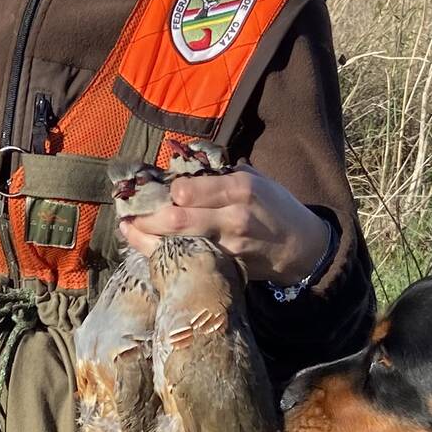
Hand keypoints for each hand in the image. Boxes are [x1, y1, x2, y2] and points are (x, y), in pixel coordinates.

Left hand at [117, 166, 330, 284]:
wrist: (303, 247)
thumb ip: (221, 174)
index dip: (164, 192)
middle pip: (176, 221)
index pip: (186, 191)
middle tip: (128, 215)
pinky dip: (167, 257)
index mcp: (239, 188)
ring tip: (129, 230)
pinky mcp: (228, 270)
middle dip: (146, 219)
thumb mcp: (256, 179)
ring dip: (148, 240)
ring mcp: (229, 248)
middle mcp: (232, 218)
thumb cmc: (276, 206)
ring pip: (178, 246)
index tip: (153, 190)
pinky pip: (190, 263)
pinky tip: (151, 249)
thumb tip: (182, 162)